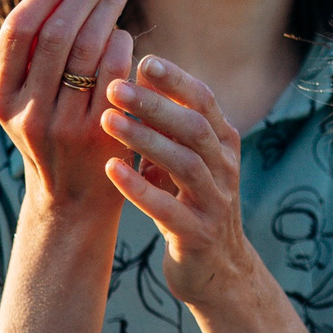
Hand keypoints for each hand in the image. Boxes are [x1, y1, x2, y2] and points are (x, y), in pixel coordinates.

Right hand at [0, 0, 134, 223]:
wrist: (71, 202)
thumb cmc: (52, 136)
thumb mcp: (25, 101)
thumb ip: (32, 57)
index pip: (19, 29)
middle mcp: (25, 112)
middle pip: (55, 34)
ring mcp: (61, 126)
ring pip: (86, 50)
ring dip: (107, 11)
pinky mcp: (98, 135)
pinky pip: (113, 75)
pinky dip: (122, 45)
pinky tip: (126, 33)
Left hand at [102, 56, 259, 309]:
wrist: (218, 271)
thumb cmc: (191, 203)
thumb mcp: (186, 160)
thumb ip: (168, 125)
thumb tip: (132, 74)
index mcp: (223, 145)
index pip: (205, 102)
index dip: (177, 80)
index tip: (143, 61)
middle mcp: (225, 170)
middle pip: (195, 128)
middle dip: (156, 105)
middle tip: (115, 87)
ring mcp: (214, 204)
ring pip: (185, 164)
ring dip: (146, 140)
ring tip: (108, 121)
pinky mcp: (197, 235)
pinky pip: (169, 209)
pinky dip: (139, 188)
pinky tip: (111, 170)